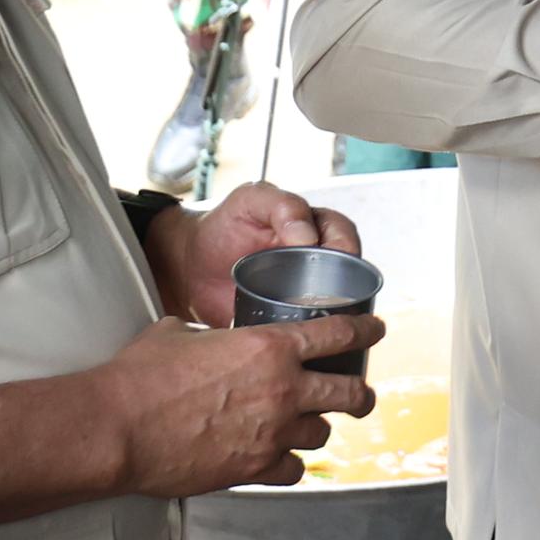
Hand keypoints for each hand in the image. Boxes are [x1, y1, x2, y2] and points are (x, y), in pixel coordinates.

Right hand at [101, 312, 380, 496]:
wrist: (118, 427)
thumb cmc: (140, 377)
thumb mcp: (179, 333)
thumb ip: (207, 334)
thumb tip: (202, 336)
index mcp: (270, 346)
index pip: (339, 334)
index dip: (365, 332)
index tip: (376, 332)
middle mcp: (284, 388)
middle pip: (349, 392)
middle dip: (360, 394)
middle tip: (361, 395)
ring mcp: (274, 432)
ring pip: (322, 434)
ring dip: (316, 430)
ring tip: (306, 429)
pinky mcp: (256, 469)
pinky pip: (294, 470)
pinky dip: (290, 466)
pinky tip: (280, 461)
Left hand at [141, 180, 362, 329]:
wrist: (189, 266)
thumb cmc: (223, 226)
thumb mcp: (250, 201)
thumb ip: (283, 206)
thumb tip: (310, 236)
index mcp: (316, 229)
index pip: (345, 237)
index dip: (344, 248)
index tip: (327, 256)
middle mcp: (318, 262)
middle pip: (350, 276)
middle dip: (344, 288)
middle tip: (325, 295)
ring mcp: (306, 295)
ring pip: (338, 306)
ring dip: (332, 314)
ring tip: (313, 319)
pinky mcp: (289, 322)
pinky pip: (312, 330)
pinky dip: (312, 336)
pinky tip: (300, 337)